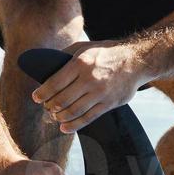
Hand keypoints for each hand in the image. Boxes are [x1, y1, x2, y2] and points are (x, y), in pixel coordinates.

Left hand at [31, 41, 147, 133]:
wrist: (137, 61)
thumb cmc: (107, 53)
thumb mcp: (85, 47)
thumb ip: (65, 55)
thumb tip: (46, 63)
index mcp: (80, 63)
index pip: (54, 83)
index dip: (42, 93)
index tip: (36, 98)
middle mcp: (89, 79)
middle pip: (62, 100)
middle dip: (49, 106)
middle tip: (46, 107)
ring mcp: (100, 93)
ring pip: (73, 111)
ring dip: (59, 117)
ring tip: (54, 116)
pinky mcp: (109, 104)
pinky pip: (88, 118)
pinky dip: (74, 125)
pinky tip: (65, 127)